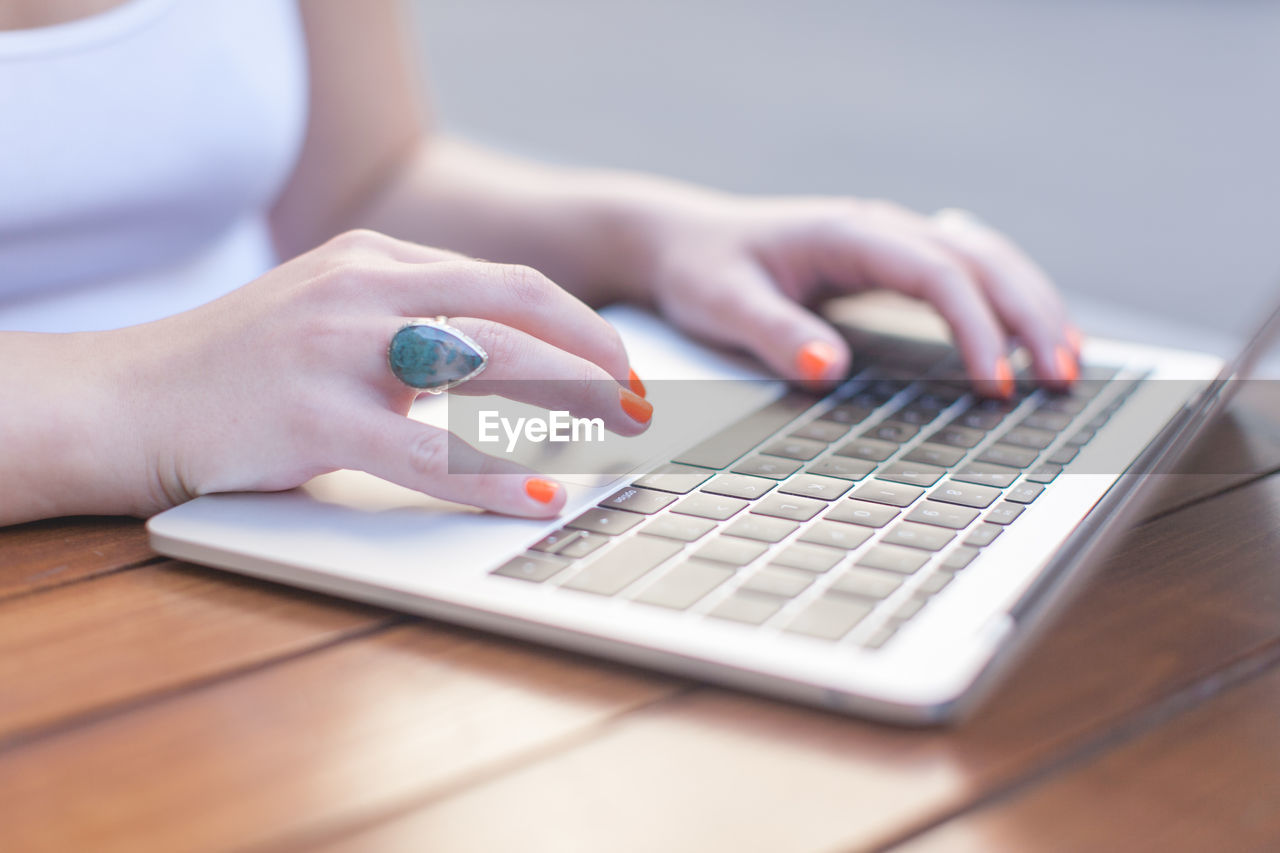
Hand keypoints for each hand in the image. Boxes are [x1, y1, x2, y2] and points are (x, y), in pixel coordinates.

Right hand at [112, 230, 649, 517]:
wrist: (129, 398)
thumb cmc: (242, 368)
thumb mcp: (334, 314)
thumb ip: (414, 320)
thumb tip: (518, 363)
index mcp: (378, 259)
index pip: (511, 283)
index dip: (582, 328)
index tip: (624, 369)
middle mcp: (365, 286)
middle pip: (517, 312)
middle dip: (596, 361)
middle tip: (641, 408)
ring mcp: (338, 346)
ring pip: (487, 366)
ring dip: (568, 404)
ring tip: (615, 440)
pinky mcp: (312, 415)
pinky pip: (428, 453)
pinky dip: (495, 478)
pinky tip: (540, 497)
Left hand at [624, 192, 1078, 396]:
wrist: (683, 241)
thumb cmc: (703, 269)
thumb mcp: (723, 303)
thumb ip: (774, 334)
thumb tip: (830, 370)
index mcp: (848, 231)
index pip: (937, 272)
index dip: (975, 326)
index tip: (995, 383)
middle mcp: (881, 228)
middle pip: (982, 260)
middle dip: (1030, 316)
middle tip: (1063, 378)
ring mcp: (892, 240)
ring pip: (988, 260)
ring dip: (1032, 306)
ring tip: (1067, 365)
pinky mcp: (892, 262)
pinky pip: (969, 272)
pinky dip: (1008, 301)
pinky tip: (1031, 336)